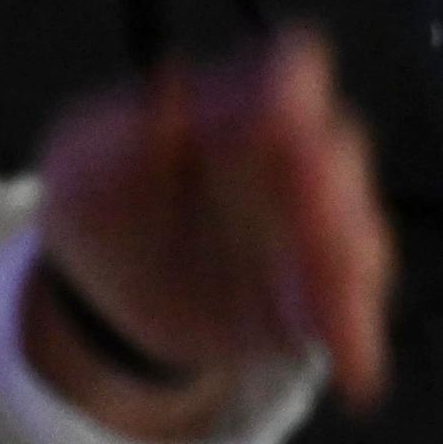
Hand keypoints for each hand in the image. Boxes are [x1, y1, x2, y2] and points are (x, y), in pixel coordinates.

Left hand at [32, 28, 394, 434]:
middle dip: (327, 190)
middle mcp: (295, 157)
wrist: (111, 294)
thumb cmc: (102, 205)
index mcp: (240, 107)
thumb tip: (174, 83)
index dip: (294, 91)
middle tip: (307, 228)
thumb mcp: (83, 163)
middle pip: (337, 153)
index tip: (282, 125)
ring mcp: (318, 225)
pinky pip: (358, 305)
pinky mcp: (325, 290)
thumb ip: (123, 129)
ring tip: (328, 318)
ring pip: (359, 229)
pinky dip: (358, 334)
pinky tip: (355, 368)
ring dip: (346, 269)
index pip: (288, 74)